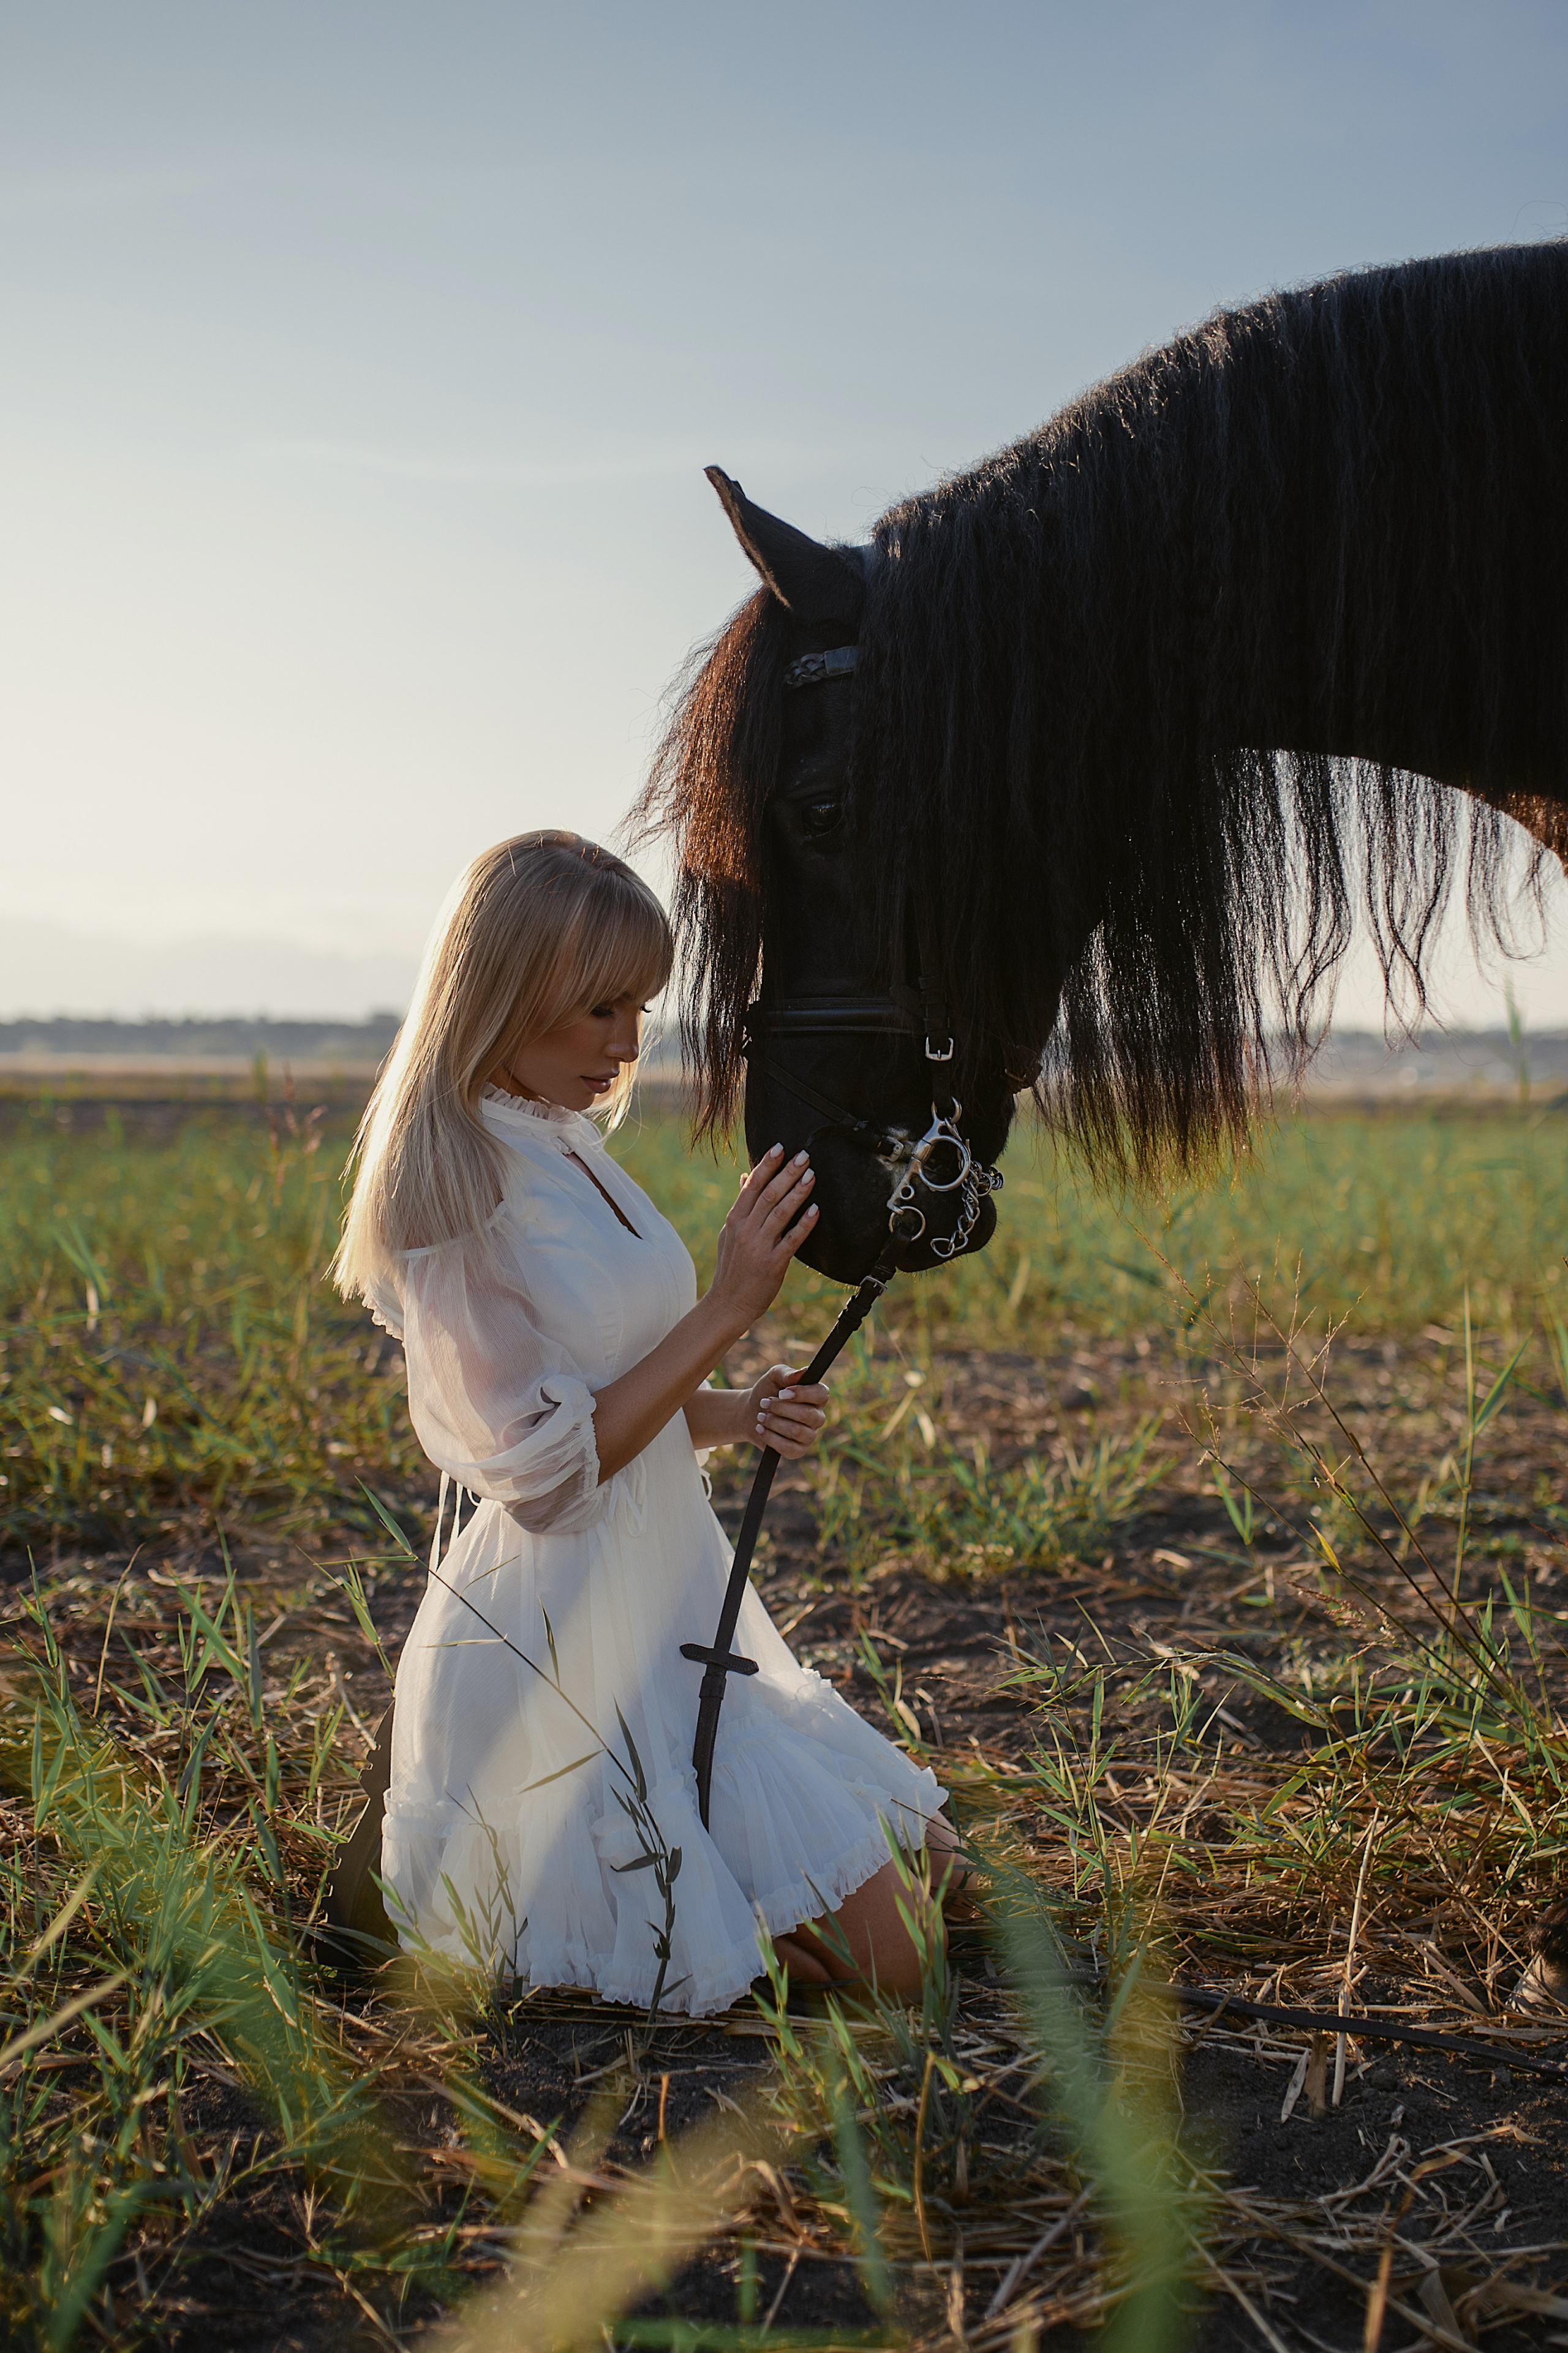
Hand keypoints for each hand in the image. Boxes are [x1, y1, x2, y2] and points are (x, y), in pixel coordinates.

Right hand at [706, 1145, 819, 1330]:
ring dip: (797, 1192)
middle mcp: (745, 1230)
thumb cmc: (731, 1267)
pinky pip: (791, 1240)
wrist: (727, 1303)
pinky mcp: (772, 1264)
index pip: (752, 1187)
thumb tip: (746, 1177)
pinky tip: (815, 1210)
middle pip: (768, 1195)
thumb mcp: (729, 1233)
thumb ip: (740, 1205)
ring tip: (811, 1175)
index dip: (766, 1165)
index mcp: (735, 1220)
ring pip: (780, 1213)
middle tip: (804, 1155)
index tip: (779, 1147)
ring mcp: (758, 1247)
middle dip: (786, 1173)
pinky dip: (803, 1224)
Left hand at [747, 1364, 829, 1458]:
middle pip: (807, 1415)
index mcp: (816, 1397)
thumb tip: (803, 1372)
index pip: (821, 1394)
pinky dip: (770, 1438)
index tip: (782, 1392)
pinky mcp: (798, 1451)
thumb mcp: (774, 1377)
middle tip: (764, 1403)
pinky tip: (761, 1429)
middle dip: (781, 1408)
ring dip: (773, 1422)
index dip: (803, 1393)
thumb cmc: (767, 1391)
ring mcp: (809, 1436)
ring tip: (760, 1416)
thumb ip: (787, 1373)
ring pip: (796, 1431)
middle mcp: (817, 1417)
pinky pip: (789, 1448)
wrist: (750, 1412)